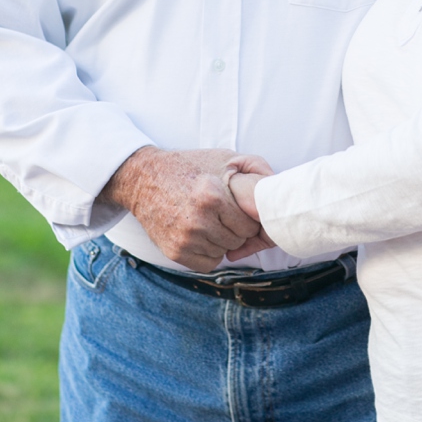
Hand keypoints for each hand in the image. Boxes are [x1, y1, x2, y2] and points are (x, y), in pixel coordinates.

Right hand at [101, 146, 264, 272]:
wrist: (144, 179)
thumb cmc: (190, 167)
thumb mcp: (224, 157)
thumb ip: (256, 168)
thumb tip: (277, 186)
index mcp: (212, 196)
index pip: (248, 225)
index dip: (247, 219)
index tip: (238, 211)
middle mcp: (198, 219)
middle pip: (237, 241)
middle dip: (236, 230)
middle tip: (224, 216)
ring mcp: (185, 238)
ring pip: (224, 252)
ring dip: (221, 241)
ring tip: (210, 222)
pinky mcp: (174, 252)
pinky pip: (207, 263)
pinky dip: (208, 253)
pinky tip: (201, 235)